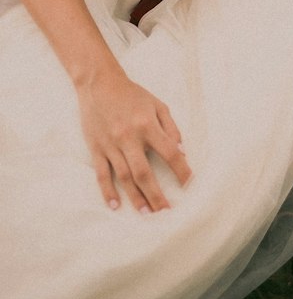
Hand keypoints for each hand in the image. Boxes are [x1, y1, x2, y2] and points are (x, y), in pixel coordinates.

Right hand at [76, 67, 191, 212]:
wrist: (99, 84)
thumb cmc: (132, 95)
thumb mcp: (157, 104)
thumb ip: (171, 127)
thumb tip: (182, 150)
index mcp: (147, 125)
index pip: (169, 152)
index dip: (181, 169)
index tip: (189, 183)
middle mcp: (129, 137)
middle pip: (144, 172)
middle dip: (156, 194)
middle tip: (166, 212)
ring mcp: (111, 145)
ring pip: (124, 177)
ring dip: (136, 197)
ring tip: (146, 213)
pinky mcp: (96, 149)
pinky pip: (102, 174)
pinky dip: (108, 191)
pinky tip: (115, 206)